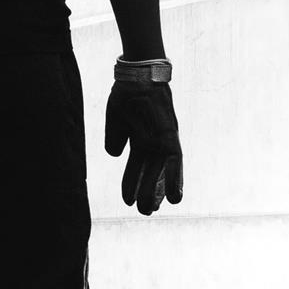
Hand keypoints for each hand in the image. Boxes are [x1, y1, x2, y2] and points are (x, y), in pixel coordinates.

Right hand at [103, 77, 182, 214]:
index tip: (127, 201)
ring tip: (155, 210)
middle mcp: (154, 143)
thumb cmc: (127, 94)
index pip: (136, 168)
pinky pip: (175, 162)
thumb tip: (113, 154)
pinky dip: (175, 179)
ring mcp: (163, 141)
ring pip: (162, 172)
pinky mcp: (170, 138)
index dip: (131, 184)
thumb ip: (115, 138)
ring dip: (158, 191)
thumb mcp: (116, 120)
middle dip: (147, 192)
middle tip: (145, 212)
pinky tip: (175, 197)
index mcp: (139, 139)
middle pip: (151, 173)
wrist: (137, 76)